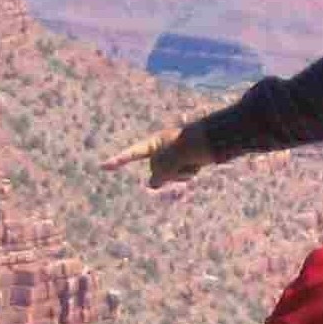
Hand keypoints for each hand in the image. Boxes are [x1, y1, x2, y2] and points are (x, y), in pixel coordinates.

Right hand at [100, 124, 214, 188]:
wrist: (220, 139)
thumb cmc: (194, 145)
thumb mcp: (174, 159)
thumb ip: (159, 173)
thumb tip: (152, 184)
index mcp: (156, 142)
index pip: (133, 153)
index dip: (118, 160)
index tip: (103, 166)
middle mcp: (163, 149)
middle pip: (156, 170)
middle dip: (169, 171)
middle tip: (183, 160)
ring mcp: (175, 156)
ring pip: (170, 176)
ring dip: (182, 173)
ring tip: (193, 160)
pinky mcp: (186, 161)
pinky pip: (182, 175)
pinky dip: (189, 172)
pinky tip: (198, 164)